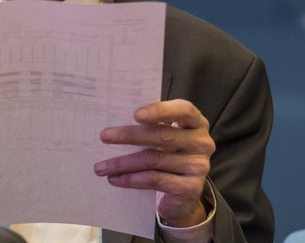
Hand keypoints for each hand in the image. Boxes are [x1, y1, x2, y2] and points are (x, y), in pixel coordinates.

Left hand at [93, 99, 214, 226]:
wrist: (183, 193)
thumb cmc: (169, 156)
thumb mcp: (164, 138)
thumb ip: (151, 126)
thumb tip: (114, 120)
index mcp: (196, 122)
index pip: (183, 110)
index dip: (161, 110)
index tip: (136, 114)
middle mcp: (202, 143)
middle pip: (162, 136)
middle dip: (129, 135)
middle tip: (104, 136)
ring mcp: (199, 166)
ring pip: (153, 159)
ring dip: (123, 163)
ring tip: (101, 166)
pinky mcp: (191, 188)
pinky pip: (154, 180)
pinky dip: (131, 179)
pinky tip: (116, 179)